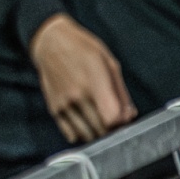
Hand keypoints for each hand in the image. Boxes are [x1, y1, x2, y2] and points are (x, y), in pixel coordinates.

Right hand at [28, 13, 135, 144]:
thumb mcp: (109, 63)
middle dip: (112, 129)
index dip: (122, 122)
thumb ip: (120, 92)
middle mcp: (77, 96)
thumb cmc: (83, 49)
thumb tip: (129, 115)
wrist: (50, 43)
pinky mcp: (54, 108)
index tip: (124, 117)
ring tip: (100, 121)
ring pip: (86, 135)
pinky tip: (86, 122)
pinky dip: (81, 134)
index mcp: (95, 82)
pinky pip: (71, 134)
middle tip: (114, 119)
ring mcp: (64, 104)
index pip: (112, 118)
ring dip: (97, 133)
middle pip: (101, 130)